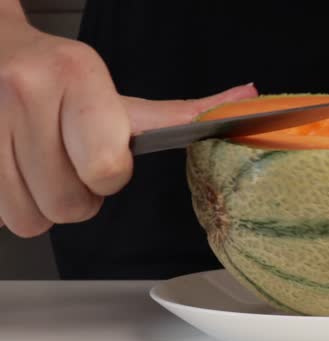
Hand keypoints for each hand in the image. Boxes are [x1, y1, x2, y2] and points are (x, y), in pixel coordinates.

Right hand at [0, 15, 256, 236]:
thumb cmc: (62, 78)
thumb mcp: (121, 95)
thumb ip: (181, 113)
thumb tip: (248, 100)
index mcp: (79, 78)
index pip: (108, 168)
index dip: (110, 178)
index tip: (105, 160)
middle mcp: (28, 93)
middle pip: (70, 204)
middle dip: (80, 196)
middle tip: (74, 165)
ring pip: (33, 218)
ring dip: (46, 205)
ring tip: (44, 165)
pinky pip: (4, 218)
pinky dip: (17, 205)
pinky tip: (19, 169)